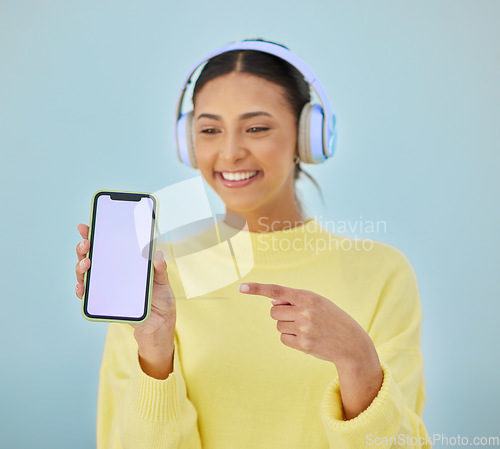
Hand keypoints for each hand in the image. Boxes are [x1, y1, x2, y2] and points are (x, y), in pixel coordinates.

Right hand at [75, 223, 176, 378]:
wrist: (159, 325)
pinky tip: (81, 287)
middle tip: (86, 243)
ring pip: (86, 274)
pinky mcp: (104, 302)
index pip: (108, 246)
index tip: (87, 226)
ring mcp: (106, 287)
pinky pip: (88, 296)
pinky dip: (82, 291)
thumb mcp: (163, 283)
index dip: (95, 235)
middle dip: (85, 248)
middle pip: (92, 257)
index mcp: (126, 263)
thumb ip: (160, 270)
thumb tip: (158, 254)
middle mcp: (113, 273)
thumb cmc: (161, 300)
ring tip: (86, 263)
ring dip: (81, 267)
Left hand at [239, 282, 382, 418]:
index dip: (257, 288)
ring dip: (288, 326)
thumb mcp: (318, 302)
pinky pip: (283, 339)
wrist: (352, 343)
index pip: (277, 290)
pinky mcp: (303, 344)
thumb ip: (295, 299)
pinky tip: (306, 339)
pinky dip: (291, 338)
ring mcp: (303, 329)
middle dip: (282, 313)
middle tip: (299, 317)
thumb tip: (272, 301)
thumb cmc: (332, 318)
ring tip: (307, 328)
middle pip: (274, 311)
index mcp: (308, 296)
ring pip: (278, 325)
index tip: (241, 287)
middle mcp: (305, 311)